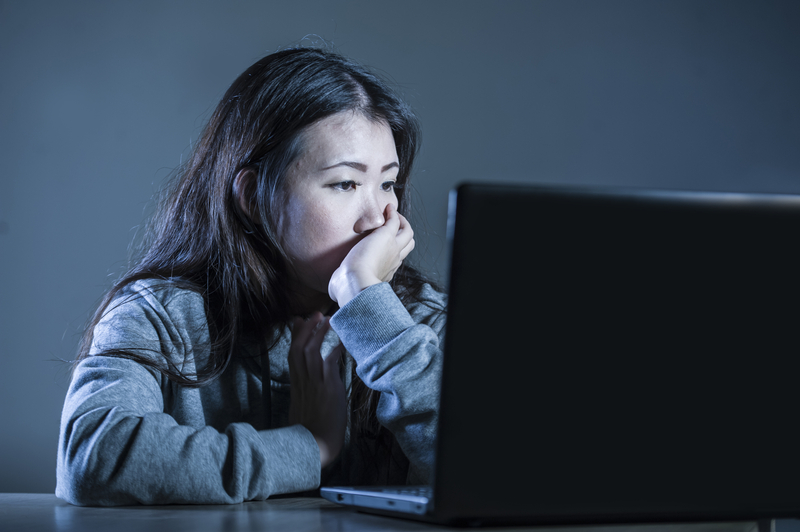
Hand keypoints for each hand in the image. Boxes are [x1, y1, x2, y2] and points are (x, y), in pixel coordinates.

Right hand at [287, 313, 345, 467]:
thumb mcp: (305, 408)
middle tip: (314, 314)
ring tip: (326, 319)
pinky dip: (335, 348)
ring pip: (310, 351)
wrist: (314, 446)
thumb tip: (310, 385)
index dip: (296, 337)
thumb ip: (307, 393)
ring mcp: (314, 383)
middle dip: (306, 329)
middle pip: (298, 348)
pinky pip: (329, 361)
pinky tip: (343, 339)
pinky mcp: (327, 387)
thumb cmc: (313, 431)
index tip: (298, 322)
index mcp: (297, 386)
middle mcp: (303, 382)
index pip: (293, 355)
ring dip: (318, 333)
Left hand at [328, 203, 414, 306]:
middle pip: (409, 245)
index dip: (394, 250)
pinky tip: (388, 208)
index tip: (385, 244)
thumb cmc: (349, 287)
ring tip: (393, 214)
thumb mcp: (351, 286)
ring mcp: (393, 247)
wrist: (356, 282)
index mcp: (387, 272)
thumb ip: (344, 285)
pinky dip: (393, 212)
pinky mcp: (387, 235)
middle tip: (395, 226)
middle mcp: (394, 260)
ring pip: (407, 232)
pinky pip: (395, 220)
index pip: (397, 259)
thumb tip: (332, 291)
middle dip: (403, 234)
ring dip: (402, 222)